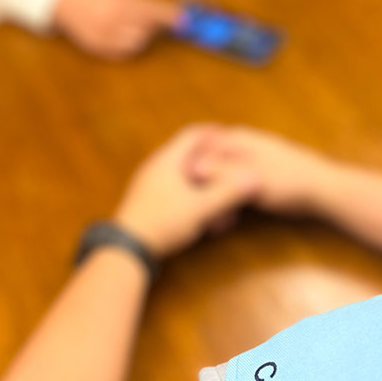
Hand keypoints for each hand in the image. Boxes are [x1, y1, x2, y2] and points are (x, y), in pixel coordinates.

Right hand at [54, 0, 179, 58]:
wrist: (64, 6)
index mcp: (116, 3)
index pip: (149, 10)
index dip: (168, 15)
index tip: (184, 20)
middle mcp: (111, 22)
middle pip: (146, 29)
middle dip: (152, 22)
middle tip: (146, 14)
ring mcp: (105, 38)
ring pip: (136, 43)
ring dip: (141, 34)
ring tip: (131, 22)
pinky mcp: (100, 50)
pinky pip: (123, 53)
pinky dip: (129, 45)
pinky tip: (123, 33)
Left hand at [113, 125, 258, 256]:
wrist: (127, 248)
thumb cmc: (163, 222)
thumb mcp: (200, 209)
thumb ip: (228, 193)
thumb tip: (254, 179)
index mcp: (167, 160)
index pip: (192, 134)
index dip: (213, 132)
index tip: (230, 135)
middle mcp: (155, 166)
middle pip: (185, 151)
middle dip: (207, 153)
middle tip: (226, 156)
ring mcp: (148, 182)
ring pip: (178, 168)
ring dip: (197, 172)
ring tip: (214, 178)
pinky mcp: (145, 198)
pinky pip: (170, 183)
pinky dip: (187, 186)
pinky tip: (197, 198)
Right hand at [185, 126, 329, 214]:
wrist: (323, 189)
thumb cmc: (288, 180)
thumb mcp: (250, 177)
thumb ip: (221, 171)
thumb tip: (191, 167)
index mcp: (236, 139)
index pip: (199, 148)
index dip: (186, 170)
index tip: (180, 192)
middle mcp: (240, 144)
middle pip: (208, 161)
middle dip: (199, 184)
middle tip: (196, 211)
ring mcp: (249, 159)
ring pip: (220, 175)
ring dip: (214, 194)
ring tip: (212, 219)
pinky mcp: (256, 174)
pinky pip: (233, 184)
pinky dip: (228, 198)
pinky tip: (227, 216)